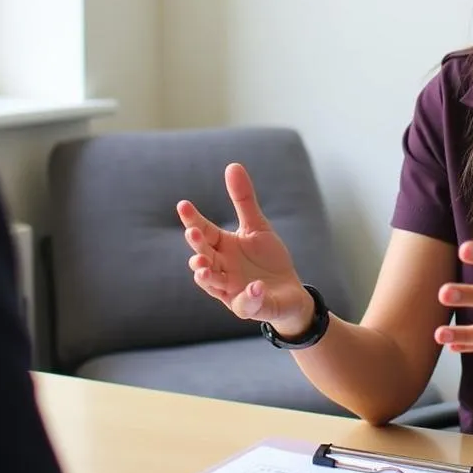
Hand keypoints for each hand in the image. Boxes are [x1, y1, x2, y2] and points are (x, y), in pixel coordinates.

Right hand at [177, 163, 313, 335]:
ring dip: (207, 276)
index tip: (183, 205)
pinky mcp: (251, 307)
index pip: (204, 232)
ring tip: (203, 266)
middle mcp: (222, 269)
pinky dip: (249, 297)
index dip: (193, 220)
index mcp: (222, 248)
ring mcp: (233, 290)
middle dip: (197, 246)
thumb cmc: (267, 260)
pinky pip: (247, 304)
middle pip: (204, 256)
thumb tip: (232, 165)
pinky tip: (255, 287)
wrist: (289, 293)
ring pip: (215, 284)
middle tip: (192, 232)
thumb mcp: (257, 226)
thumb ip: (243, 200)